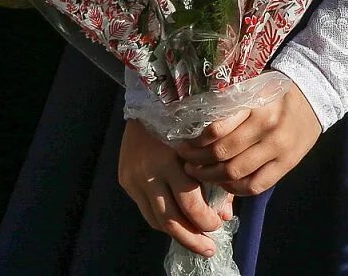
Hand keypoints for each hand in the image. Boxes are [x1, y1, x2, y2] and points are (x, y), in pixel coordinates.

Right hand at [119, 120, 230, 257]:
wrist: (149, 98)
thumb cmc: (185, 118)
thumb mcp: (203, 145)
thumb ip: (214, 180)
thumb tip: (223, 216)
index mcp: (170, 160)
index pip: (189, 204)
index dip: (206, 221)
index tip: (218, 226)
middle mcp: (147, 172)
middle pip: (170, 219)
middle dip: (192, 239)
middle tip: (208, 249)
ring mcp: (132, 177)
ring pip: (155, 219)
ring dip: (176, 233)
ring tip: (194, 241)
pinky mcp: (124, 179)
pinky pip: (145, 209)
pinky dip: (161, 219)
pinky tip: (176, 221)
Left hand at [174, 82, 321, 196]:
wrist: (314, 96)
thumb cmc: (276, 90)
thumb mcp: (252, 87)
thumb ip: (229, 104)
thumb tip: (194, 122)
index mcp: (255, 105)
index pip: (216, 130)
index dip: (195, 142)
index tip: (184, 143)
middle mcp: (267, 128)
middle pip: (222, 154)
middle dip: (197, 161)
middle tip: (186, 161)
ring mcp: (278, 149)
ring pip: (236, 173)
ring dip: (212, 177)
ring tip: (199, 173)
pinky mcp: (286, 165)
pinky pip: (255, 185)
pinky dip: (235, 188)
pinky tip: (223, 183)